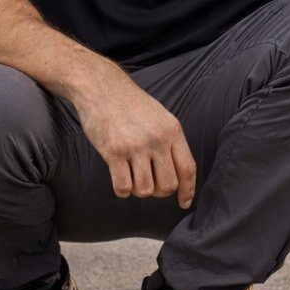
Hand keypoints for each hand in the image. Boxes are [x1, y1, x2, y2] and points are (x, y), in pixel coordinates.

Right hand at [73, 62, 195, 207]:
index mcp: (172, 130)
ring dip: (138, 190)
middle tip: (149, 183)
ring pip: (145, 190)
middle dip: (159, 191)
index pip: (188, 168)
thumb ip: (170, 140)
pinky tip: (119, 177)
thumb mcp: (160, 116)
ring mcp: (135, 147)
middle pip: (168, 185)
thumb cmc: (130, 103)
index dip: (188, 190)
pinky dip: (122, 189)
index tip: (184, 202)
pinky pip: (123, 188)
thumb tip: (179, 170)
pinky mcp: (113, 152)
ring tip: (132, 175)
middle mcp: (157, 140)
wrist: (102, 87)